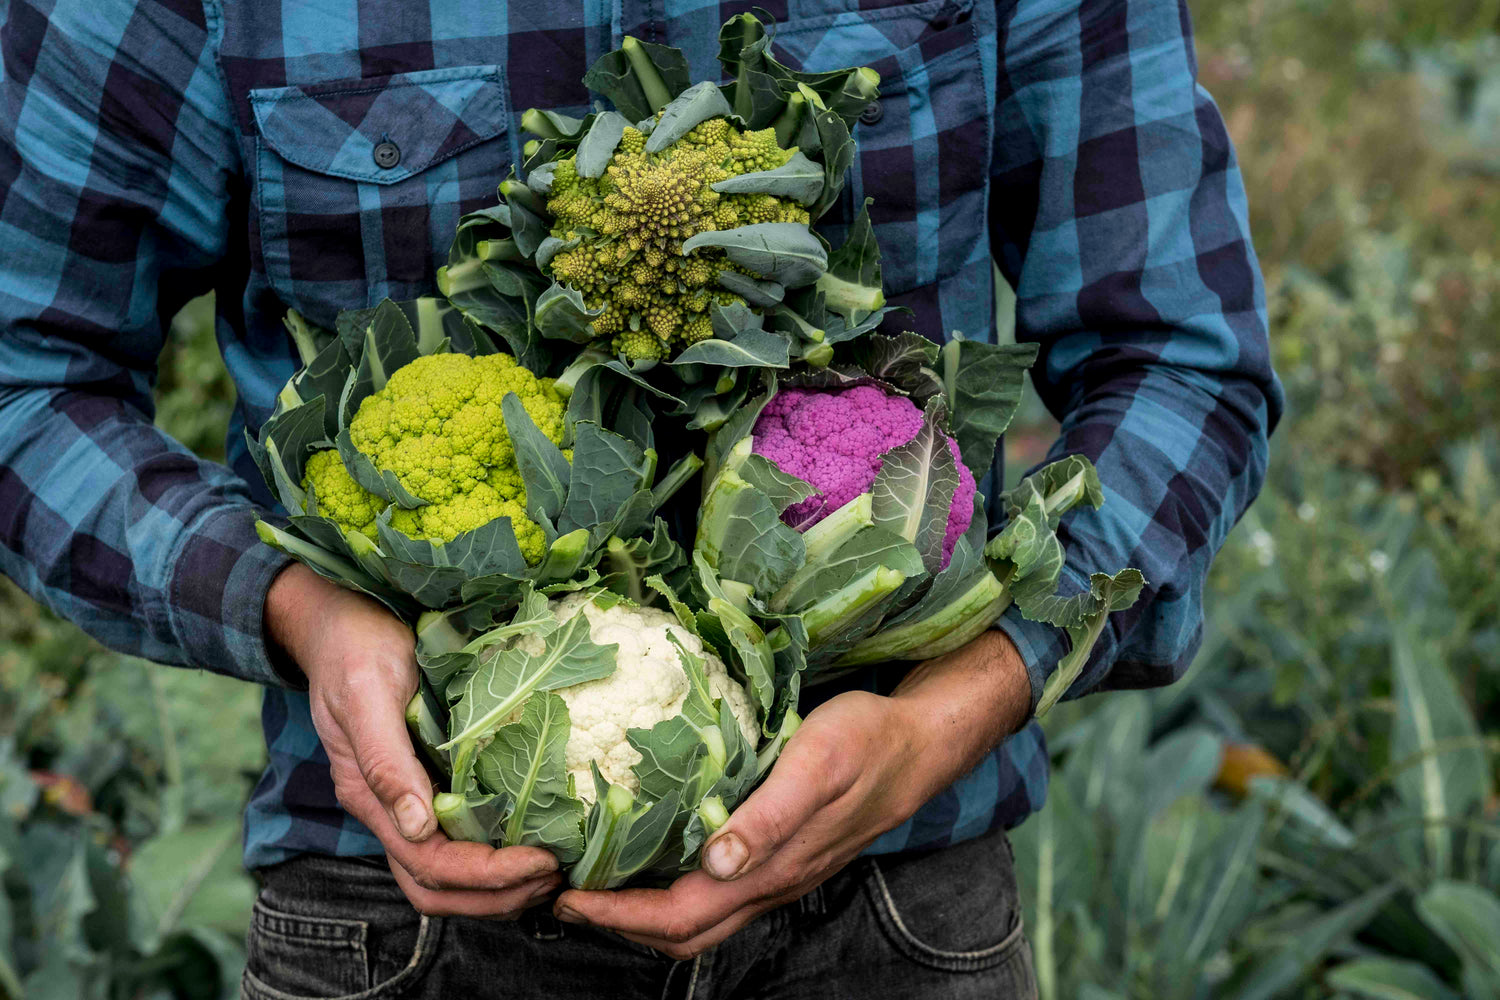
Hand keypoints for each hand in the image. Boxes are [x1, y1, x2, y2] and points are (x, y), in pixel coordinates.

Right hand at [264, 564, 562, 916]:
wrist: (337, 623)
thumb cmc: (352, 648)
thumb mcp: (367, 692)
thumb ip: (386, 761)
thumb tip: (419, 826)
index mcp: (370, 796)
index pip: (430, 864)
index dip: (487, 874)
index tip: (542, 862)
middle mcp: (386, 811)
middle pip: (437, 889)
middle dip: (497, 896)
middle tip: (556, 879)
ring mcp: (402, 803)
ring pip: (445, 878)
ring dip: (497, 889)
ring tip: (551, 873)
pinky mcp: (423, 786)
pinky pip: (455, 842)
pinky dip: (493, 859)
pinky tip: (534, 843)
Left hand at [554, 631, 1030, 958]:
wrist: (919, 742)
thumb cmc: (866, 741)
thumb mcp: (818, 763)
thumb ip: (770, 816)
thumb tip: (717, 863)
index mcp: (772, 870)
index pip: (681, 916)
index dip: (619, 917)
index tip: (566, 899)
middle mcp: (770, 883)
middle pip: (684, 932)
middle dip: (619, 925)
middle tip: (562, 895)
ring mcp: (777, 873)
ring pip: (700, 916)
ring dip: (643, 911)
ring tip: (594, 880)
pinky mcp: (781, 854)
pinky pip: (717, 892)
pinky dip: (672, 887)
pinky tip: (652, 853)